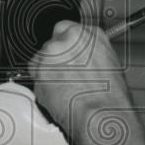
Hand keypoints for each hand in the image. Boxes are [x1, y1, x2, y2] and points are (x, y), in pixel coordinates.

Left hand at [27, 20, 130, 136]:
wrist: (100, 115)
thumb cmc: (110, 98)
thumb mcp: (109, 66)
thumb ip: (90, 56)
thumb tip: (82, 60)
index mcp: (91, 35)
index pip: (67, 30)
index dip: (65, 47)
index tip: (67, 57)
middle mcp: (70, 38)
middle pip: (52, 43)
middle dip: (55, 59)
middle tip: (64, 76)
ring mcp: (52, 52)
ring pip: (40, 59)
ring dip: (46, 72)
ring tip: (63, 90)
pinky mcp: (38, 69)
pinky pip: (34, 76)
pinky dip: (41, 86)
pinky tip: (57, 96)